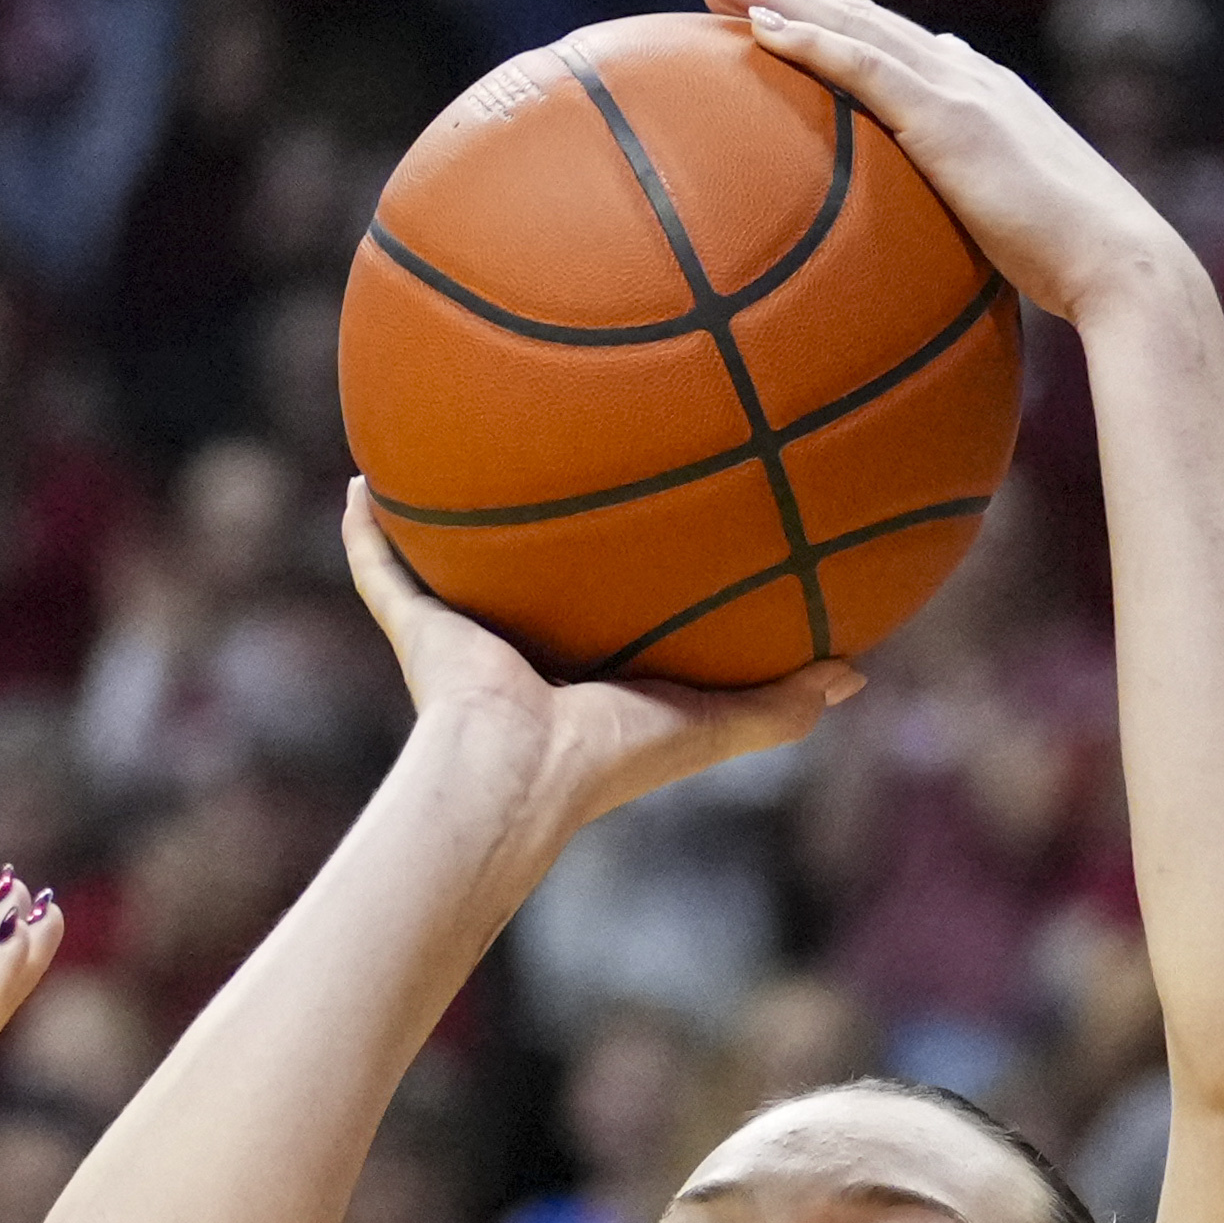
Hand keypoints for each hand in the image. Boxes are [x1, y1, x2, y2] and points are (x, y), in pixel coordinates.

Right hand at [331, 487, 851, 837]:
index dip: (613, 567)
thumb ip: (782, 702)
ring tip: (439, 448)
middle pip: (520, 576)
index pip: (597, 609)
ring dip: (436, 517)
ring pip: (443, 562)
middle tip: (544, 460)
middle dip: (526, 532)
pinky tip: (364, 475)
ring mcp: (458, 633)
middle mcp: (515, 645)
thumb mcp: (712, 723)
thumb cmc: (610, 758)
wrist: (518, 774)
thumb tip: (859, 676)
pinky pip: (381, 565)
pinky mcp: (413, 626)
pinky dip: (365, 527)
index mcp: (577, 669)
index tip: (633, 515)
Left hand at [702, 0, 1194, 325]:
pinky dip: (810, 41)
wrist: (1117, 261)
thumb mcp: (1002, 227)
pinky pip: (863, 67)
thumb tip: (923, 231)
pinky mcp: (950, 118)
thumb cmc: (1069, 266)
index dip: (835, 23)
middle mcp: (970, 77)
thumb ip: (964, 210)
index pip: (895, 46)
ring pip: (853, 23)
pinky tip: (759, 29)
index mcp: (982, 97)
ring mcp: (961, 90)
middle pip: (863, 18)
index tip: (780, 13)